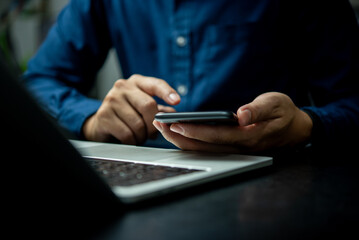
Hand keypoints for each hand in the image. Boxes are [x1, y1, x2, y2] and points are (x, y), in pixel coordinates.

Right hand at [83, 74, 179, 144]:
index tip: (177, 101)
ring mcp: (111, 100)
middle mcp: (123, 87)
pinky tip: (131, 139)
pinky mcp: (104, 116)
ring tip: (140, 136)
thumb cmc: (127, 114)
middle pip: (148, 106)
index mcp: (137, 82)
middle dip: (154, 124)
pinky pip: (127, 134)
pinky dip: (133, 141)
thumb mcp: (143, 108)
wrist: (102, 122)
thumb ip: (159, 110)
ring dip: (143, 136)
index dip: (167, 92)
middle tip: (153, 133)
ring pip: (138, 124)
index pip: (155, 84)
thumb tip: (173, 114)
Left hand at [153, 92, 312, 152]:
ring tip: (163, 128)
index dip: (194, 131)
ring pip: (204, 150)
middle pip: (204, 146)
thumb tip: (240, 115)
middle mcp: (240, 147)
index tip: (175, 124)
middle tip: (159, 125)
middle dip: (179, 137)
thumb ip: (259, 109)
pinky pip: (209, 148)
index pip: (216, 135)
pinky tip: (178, 134)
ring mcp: (235, 150)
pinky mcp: (233, 148)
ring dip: (182, 141)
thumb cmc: (285, 113)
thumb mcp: (277, 104)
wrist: (296, 129)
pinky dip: (191, 142)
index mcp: (249, 136)